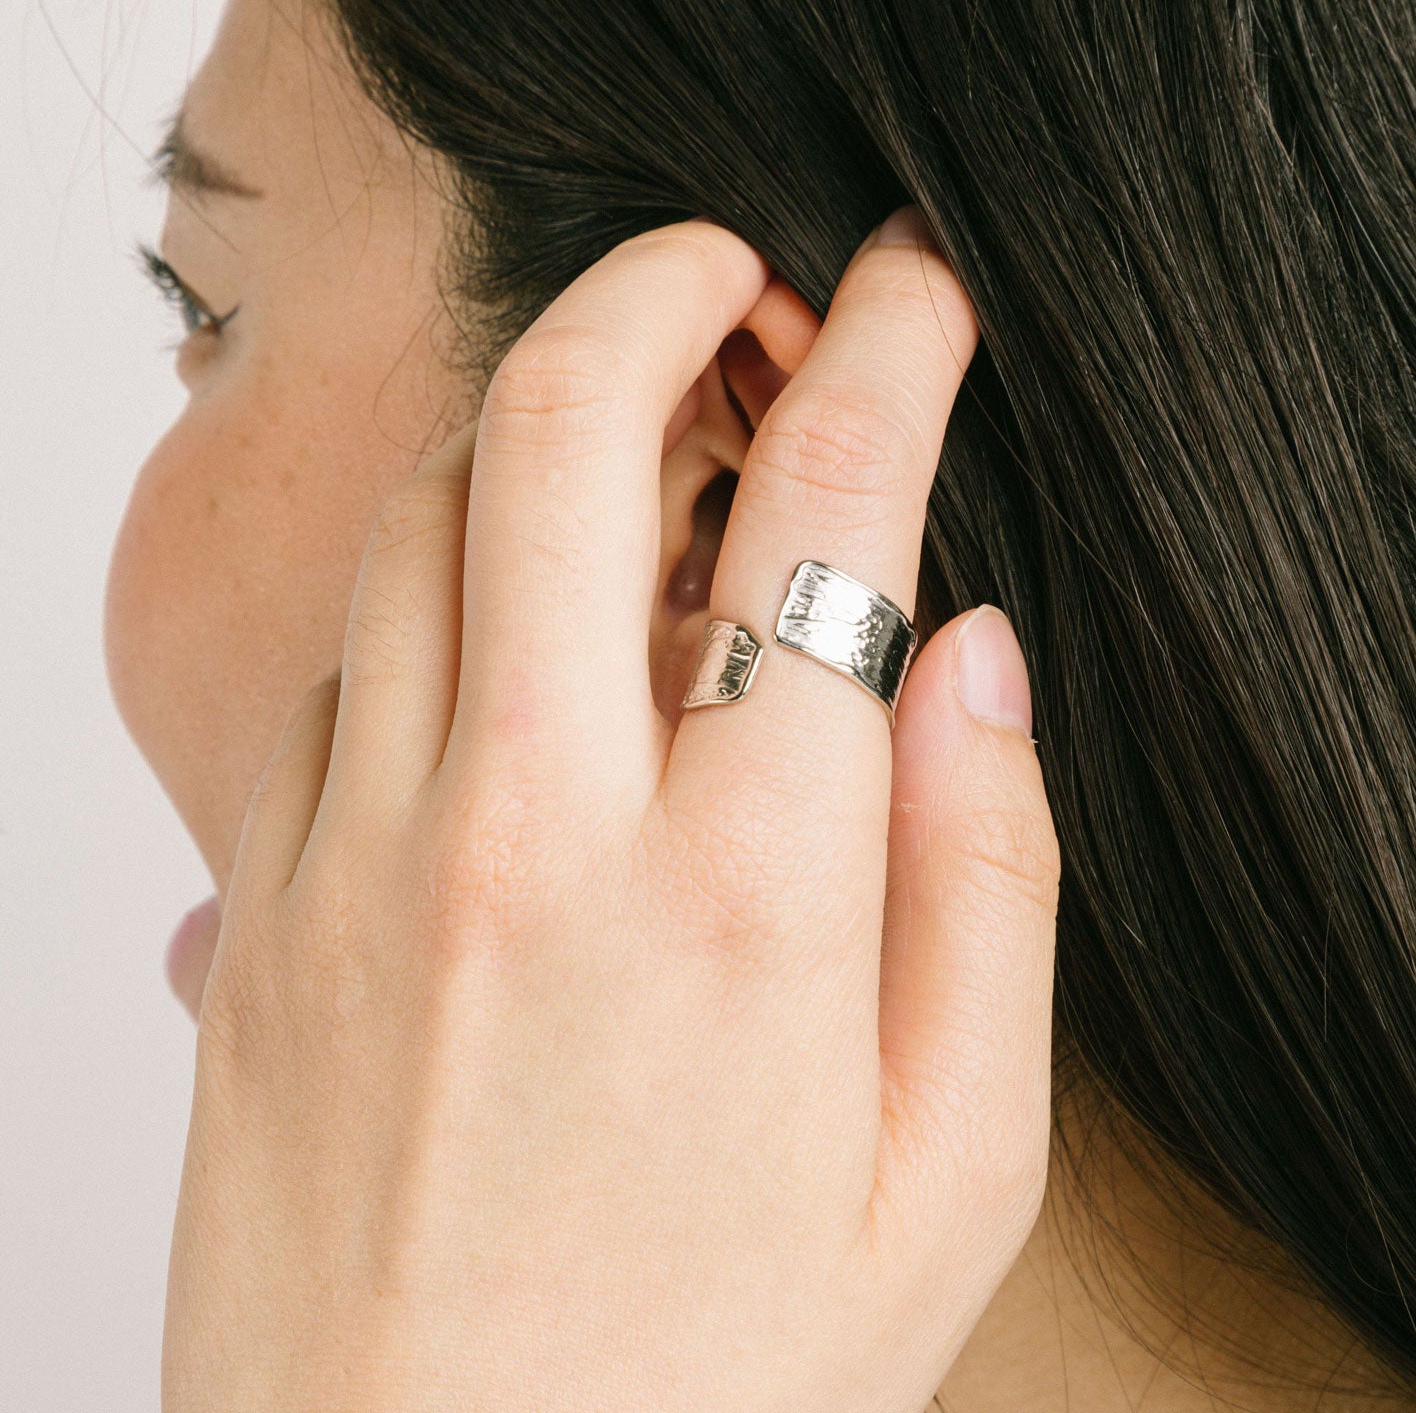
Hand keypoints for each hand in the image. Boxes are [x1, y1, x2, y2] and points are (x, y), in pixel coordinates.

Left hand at [162, 210, 1059, 1412]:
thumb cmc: (717, 1385)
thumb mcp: (951, 1170)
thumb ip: (985, 879)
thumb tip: (967, 651)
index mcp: (754, 899)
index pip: (833, 511)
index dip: (893, 345)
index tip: (912, 283)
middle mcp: (540, 836)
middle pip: (567, 429)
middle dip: (658, 286)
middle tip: (727, 276)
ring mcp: (369, 857)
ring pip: (428, 510)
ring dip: (541, 429)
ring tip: (632, 456)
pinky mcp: (266, 906)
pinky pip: (339, 657)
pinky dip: (438, 593)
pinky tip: (511, 652)